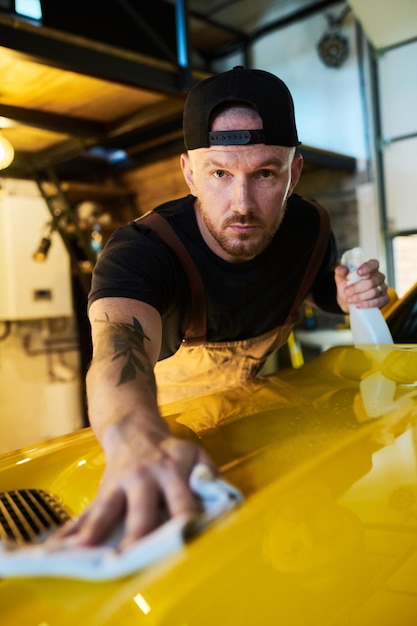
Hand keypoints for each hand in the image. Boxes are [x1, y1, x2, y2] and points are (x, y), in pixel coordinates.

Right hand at [49, 429, 216, 550]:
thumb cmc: (170, 450)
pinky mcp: (103, 490)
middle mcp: (145, 477)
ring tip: (87, 549)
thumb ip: (209, 474)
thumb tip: (223, 499)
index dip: (185, 520)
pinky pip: (88, 512)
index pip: (182, 500)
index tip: (186, 539)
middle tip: (135, 556)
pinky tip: (62, 545)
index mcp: (172, 470)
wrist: (134, 429)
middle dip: (139, 534)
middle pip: (143, 510)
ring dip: (98, 530)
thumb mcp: (195, 454)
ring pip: (108, 509)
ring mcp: (120, 483)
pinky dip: (74, 529)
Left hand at [335, 259, 389, 312]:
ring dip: (360, 296)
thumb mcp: (341, 279)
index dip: (367, 268)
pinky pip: (379, 301)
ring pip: (374, 292)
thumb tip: (343, 269)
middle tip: (346, 291)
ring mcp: (382, 288)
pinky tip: (358, 305)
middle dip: (357, 287)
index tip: (358, 273)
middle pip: (372, 281)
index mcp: (370, 269)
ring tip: (349, 299)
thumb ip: (340, 272)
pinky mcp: (384, 299)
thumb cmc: (347, 287)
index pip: (373, 264)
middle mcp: (378, 277)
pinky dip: (368, 304)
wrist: (348, 302)